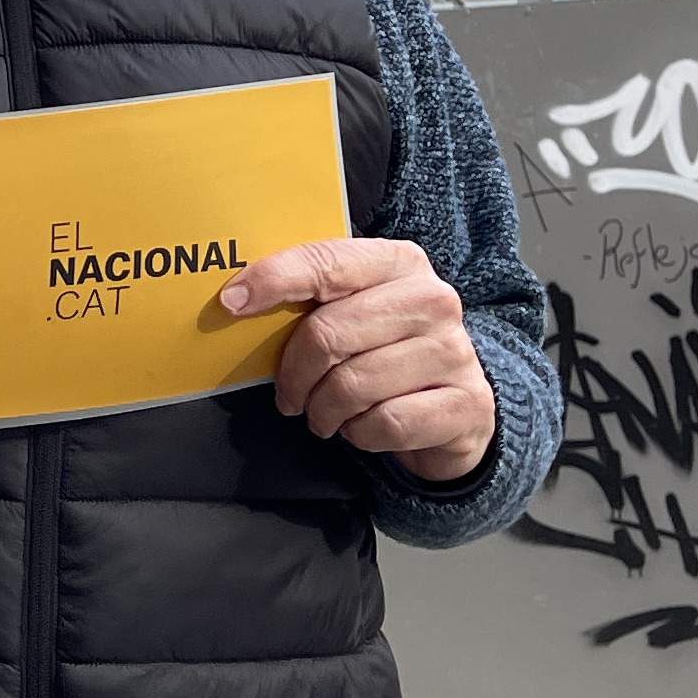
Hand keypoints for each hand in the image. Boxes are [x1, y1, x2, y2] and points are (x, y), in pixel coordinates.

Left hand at [221, 236, 494, 481]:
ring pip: (352, 386)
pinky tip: (364, 427)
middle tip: (288, 396)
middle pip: (329, 334)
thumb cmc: (384, 352)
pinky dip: (361, 435)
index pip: (326, 263)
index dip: (273, 281)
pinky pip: (384, 424)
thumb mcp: (352, 312)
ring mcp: (454, 351)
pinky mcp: (467, 402)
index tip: (231, 304)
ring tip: (325, 414)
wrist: (454, 407)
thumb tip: (234, 300)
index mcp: (399, 262)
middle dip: (294, 374)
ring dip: (324, 411)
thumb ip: (310, 298)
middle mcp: (433, 299)